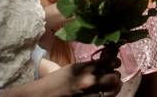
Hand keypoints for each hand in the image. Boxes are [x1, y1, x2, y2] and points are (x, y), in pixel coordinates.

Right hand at [0, 57, 121, 96]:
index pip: (109, 61)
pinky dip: (106, 96)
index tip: (114, 63)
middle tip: (113, 76)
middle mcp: (89, 80)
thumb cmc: (54, 81)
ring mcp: (89, 93)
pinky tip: (103, 94)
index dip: (114, 62)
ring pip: (113, 90)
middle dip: (115, 76)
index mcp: (84, 67)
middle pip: (114, 77)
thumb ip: (87, 66)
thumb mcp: (71, 68)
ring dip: (114, 87)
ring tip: (111, 86)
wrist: (41, 96)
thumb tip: (102, 64)